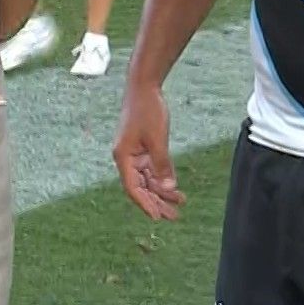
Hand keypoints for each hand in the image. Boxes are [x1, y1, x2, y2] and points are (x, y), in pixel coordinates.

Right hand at [113, 85, 182, 219]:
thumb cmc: (147, 110)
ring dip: (162, 192)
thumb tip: (169, 188)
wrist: (144, 87)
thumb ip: (162, 165)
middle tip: (173, 217)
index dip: (145, 204)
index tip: (157, 217)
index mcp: (123, 157)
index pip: (133, 188)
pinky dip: (163, 178)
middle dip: (157, 202)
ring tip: (180, 204)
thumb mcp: (157, 139)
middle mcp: (126, 158)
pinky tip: (175, 188)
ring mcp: (134, 153)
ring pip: (148, 180)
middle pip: (141, 187)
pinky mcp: (143, 148)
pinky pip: (153, 169)